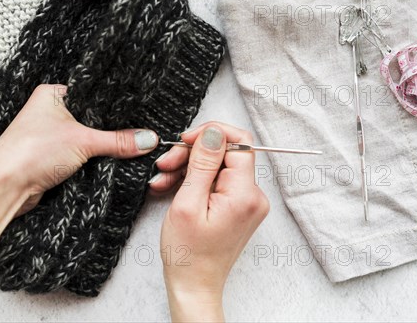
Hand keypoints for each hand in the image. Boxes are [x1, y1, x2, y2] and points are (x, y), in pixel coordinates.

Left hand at [0, 84, 158, 215]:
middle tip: (136, 135)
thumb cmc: (31, 152)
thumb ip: (118, 140)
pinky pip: (77, 157)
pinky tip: (105, 164)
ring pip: (84, 140)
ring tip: (124, 150)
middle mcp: (48, 113)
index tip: (138, 116)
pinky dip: (89, 162)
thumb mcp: (83, 141)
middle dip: (109, 132)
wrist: (3, 187)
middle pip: (91, 120)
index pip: (93, 96)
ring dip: (99, 149)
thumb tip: (147, 139)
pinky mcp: (48, 159)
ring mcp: (47, 136)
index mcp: (52, 95)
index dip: (115, 107)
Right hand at [150, 122, 269, 321]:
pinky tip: (171, 187)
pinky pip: (216, 181)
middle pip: (225, 153)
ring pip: (217, 166)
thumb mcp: (188, 203)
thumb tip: (213, 132)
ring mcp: (246, 202)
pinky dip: (194, 180)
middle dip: (192, 153)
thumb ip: (203, 164)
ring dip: (188, 167)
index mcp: (245, 194)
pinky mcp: (237, 206)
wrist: (194, 285)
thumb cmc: (188, 254)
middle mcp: (253, 196)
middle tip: (166, 162)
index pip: (238, 143)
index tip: (184, 141)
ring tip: (163, 179)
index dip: (209, 135)